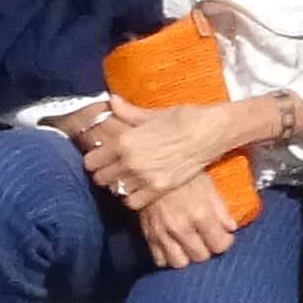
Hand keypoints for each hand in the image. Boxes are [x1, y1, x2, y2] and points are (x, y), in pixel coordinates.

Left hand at [73, 97, 232, 207]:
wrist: (210, 132)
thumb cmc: (182, 118)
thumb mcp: (152, 114)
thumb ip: (127, 112)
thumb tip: (111, 101)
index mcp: (124, 141)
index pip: (91, 160)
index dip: (94, 159)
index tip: (100, 157)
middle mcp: (130, 162)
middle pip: (100, 178)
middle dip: (104, 173)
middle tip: (113, 168)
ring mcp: (144, 178)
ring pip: (115, 190)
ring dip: (117, 185)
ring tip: (125, 178)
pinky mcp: (159, 189)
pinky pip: (132, 202)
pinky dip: (132, 197)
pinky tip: (138, 188)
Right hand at [133, 165, 238, 266]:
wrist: (148, 168)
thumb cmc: (183, 173)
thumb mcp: (208, 184)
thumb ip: (221, 209)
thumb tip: (232, 228)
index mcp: (200, 214)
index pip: (219, 245)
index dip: (225, 242)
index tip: (225, 236)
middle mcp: (181, 228)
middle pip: (200, 257)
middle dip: (208, 250)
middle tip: (208, 239)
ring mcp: (163, 234)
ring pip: (179, 263)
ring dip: (187, 256)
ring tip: (191, 246)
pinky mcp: (148, 235)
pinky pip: (159, 259)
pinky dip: (168, 256)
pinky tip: (173, 246)